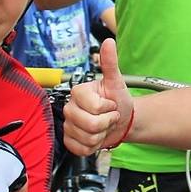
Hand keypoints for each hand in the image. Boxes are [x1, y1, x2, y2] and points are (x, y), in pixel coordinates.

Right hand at [63, 38, 132, 154]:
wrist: (122, 120)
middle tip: (108, 117)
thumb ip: (110, 63)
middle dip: (106, 123)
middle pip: (90, 125)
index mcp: (78, 92)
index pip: (95, 108)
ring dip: (101, 135)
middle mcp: (69, 108)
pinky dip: (93, 147)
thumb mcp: (117, 81)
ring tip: (103, 126)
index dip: (108, 109)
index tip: (110, 104)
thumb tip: (108, 42)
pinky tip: (96, 137)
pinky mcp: (69, 141)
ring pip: (87, 138)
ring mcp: (68, 125)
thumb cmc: (118, 100)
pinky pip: (80, 149)